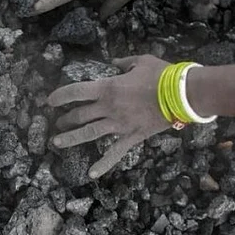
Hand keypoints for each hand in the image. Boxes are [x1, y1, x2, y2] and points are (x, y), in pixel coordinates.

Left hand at [49, 55, 169, 177]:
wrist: (184, 94)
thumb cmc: (163, 75)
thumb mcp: (140, 61)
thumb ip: (123, 63)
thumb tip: (113, 63)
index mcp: (108, 88)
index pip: (75, 92)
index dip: (59, 96)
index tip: (50, 101)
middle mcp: (109, 107)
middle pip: (79, 115)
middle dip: (65, 118)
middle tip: (59, 122)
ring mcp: (119, 124)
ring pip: (88, 133)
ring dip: (70, 138)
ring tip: (57, 142)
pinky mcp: (131, 136)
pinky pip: (114, 152)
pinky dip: (103, 164)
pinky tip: (91, 173)